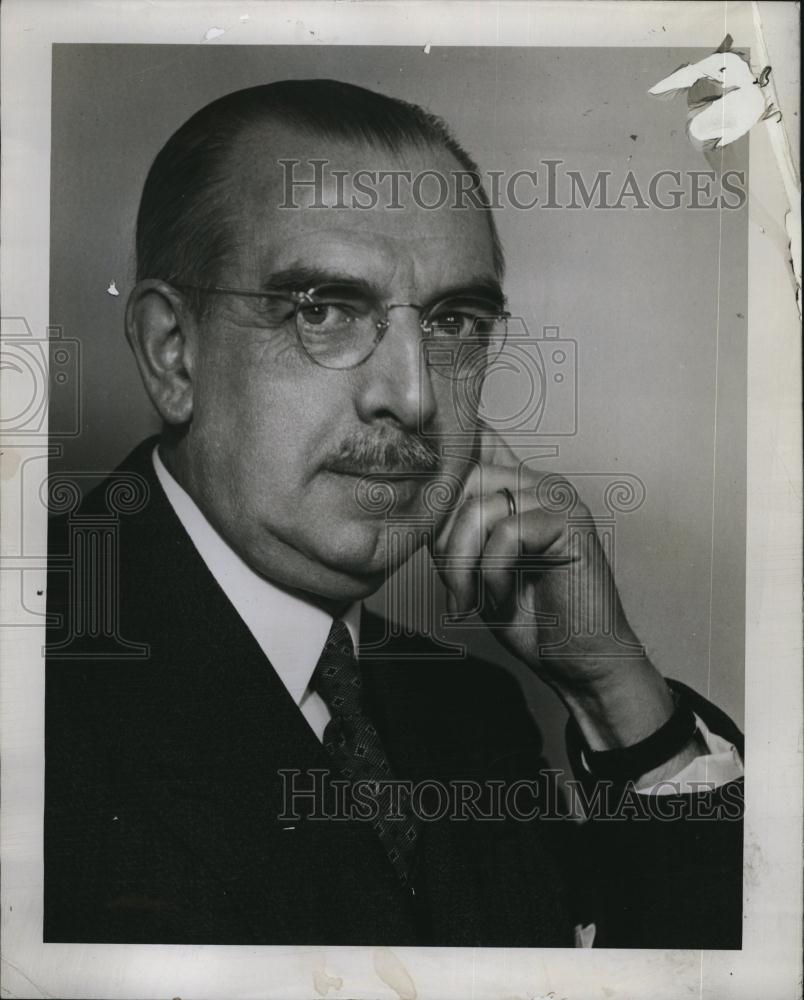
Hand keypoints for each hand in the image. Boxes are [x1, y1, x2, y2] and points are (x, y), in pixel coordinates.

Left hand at [433, 426, 682, 752]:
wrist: (576, 659)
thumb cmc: (527, 615)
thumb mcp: (471, 564)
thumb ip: (452, 527)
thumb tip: (415, 498)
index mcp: (516, 485)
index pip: (467, 451)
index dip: (437, 485)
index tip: (426, 531)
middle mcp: (537, 481)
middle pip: (460, 481)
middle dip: (443, 540)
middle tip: (453, 586)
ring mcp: (557, 497)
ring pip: (478, 510)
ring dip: (463, 565)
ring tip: (472, 599)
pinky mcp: (570, 521)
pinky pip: (506, 534)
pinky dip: (493, 573)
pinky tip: (502, 596)